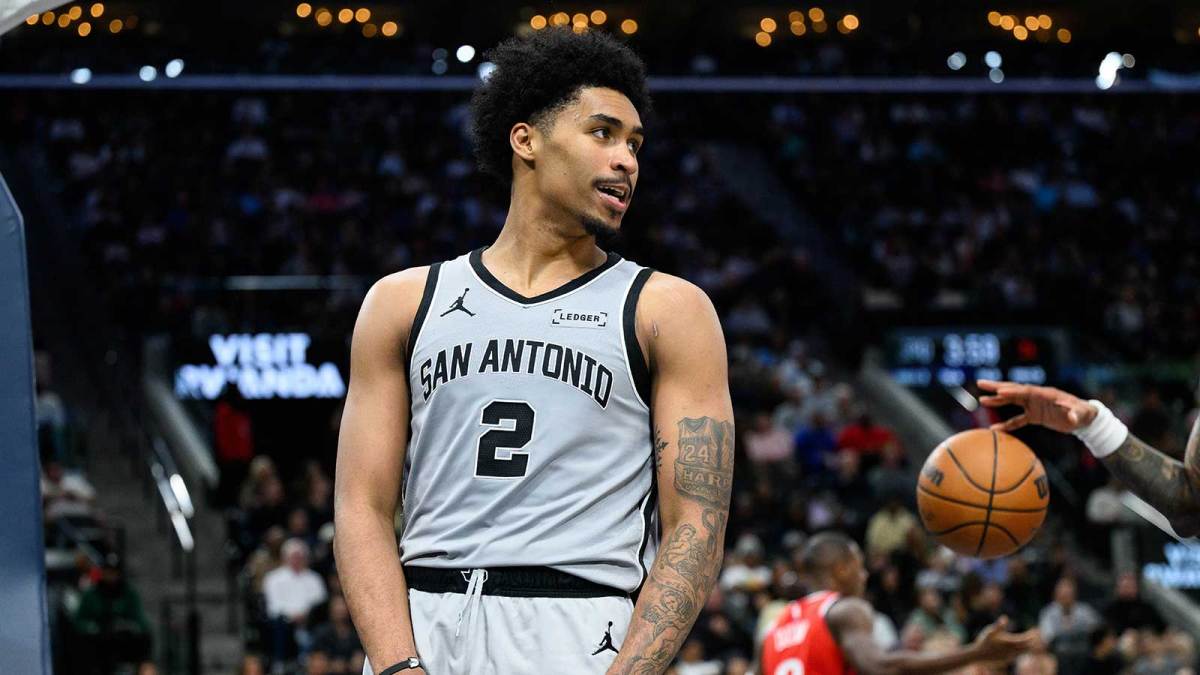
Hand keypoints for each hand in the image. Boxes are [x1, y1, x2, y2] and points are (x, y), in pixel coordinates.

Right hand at [971, 616, 1039, 661]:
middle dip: (1032, 640)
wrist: (978, 656)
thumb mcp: (990, 631)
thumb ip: (999, 625)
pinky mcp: (1007, 660)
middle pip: (1027, 646)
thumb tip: (1005, 617)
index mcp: (1010, 642)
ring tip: (1029, 642)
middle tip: (1036, 635)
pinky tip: (1018, 649)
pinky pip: (1017, 656)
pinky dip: (1020, 651)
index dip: (1031, 634)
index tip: (1035, 630)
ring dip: (1027, 647)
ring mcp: (1010, 657)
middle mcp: (1012, 651)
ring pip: (1023, 652)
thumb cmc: (983, 642)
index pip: (1025, 639)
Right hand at [977, 380, 1097, 433]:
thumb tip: (1071, 415)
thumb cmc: (1083, 413)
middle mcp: (1037, 397)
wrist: (1084, 419)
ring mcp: (1034, 406)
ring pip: (1012, 401)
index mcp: (1045, 394)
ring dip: (997, 401)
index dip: (1013, 391)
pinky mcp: (1035, 416)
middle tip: (981, 383)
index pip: (1026, 391)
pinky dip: (1006, 424)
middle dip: (997, 387)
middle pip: (1014, 390)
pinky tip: (995, 429)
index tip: (1000, 391)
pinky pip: (1017, 420)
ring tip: (982, 400)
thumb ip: (1074, 413)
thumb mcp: (1080, 413)